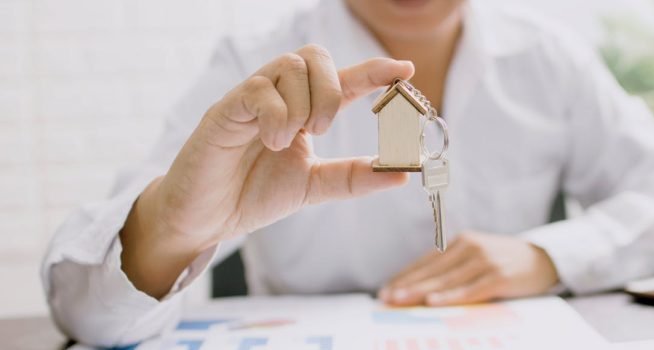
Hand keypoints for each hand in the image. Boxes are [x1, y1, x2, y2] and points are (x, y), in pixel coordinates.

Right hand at [120, 45, 414, 297]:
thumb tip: (401, 173)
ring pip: (291, 66)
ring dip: (303, 105)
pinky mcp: (226, 109)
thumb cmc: (253, 195)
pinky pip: (259, 89)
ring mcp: (252, 99)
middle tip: (321, 131)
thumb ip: (354, 177)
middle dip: (332, 90)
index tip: (405, 69)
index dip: (374, 71)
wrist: (205, 219)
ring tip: (288, 141)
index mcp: (301, 111)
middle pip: (315, 56)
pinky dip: (276, 116)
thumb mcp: (314, 187)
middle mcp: (279, 97)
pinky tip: (270, 142)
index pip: (342, 81)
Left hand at [379, 232, 558, 305]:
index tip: (385, 289)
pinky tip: (434, 302)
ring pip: (446, 280)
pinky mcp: (499, 276)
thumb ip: (453, 268)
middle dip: (406, 285)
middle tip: (386, 297)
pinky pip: (470, 289)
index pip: (426, 262)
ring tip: (400, 300)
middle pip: (432, 271)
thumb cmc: (504, 262)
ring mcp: (485, 261)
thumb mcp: (477, 257)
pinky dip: (451, 296)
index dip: (404, 276)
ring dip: (421, 292)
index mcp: (461, 242)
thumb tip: (419, 289)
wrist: (544, 259)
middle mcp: (470, 247)